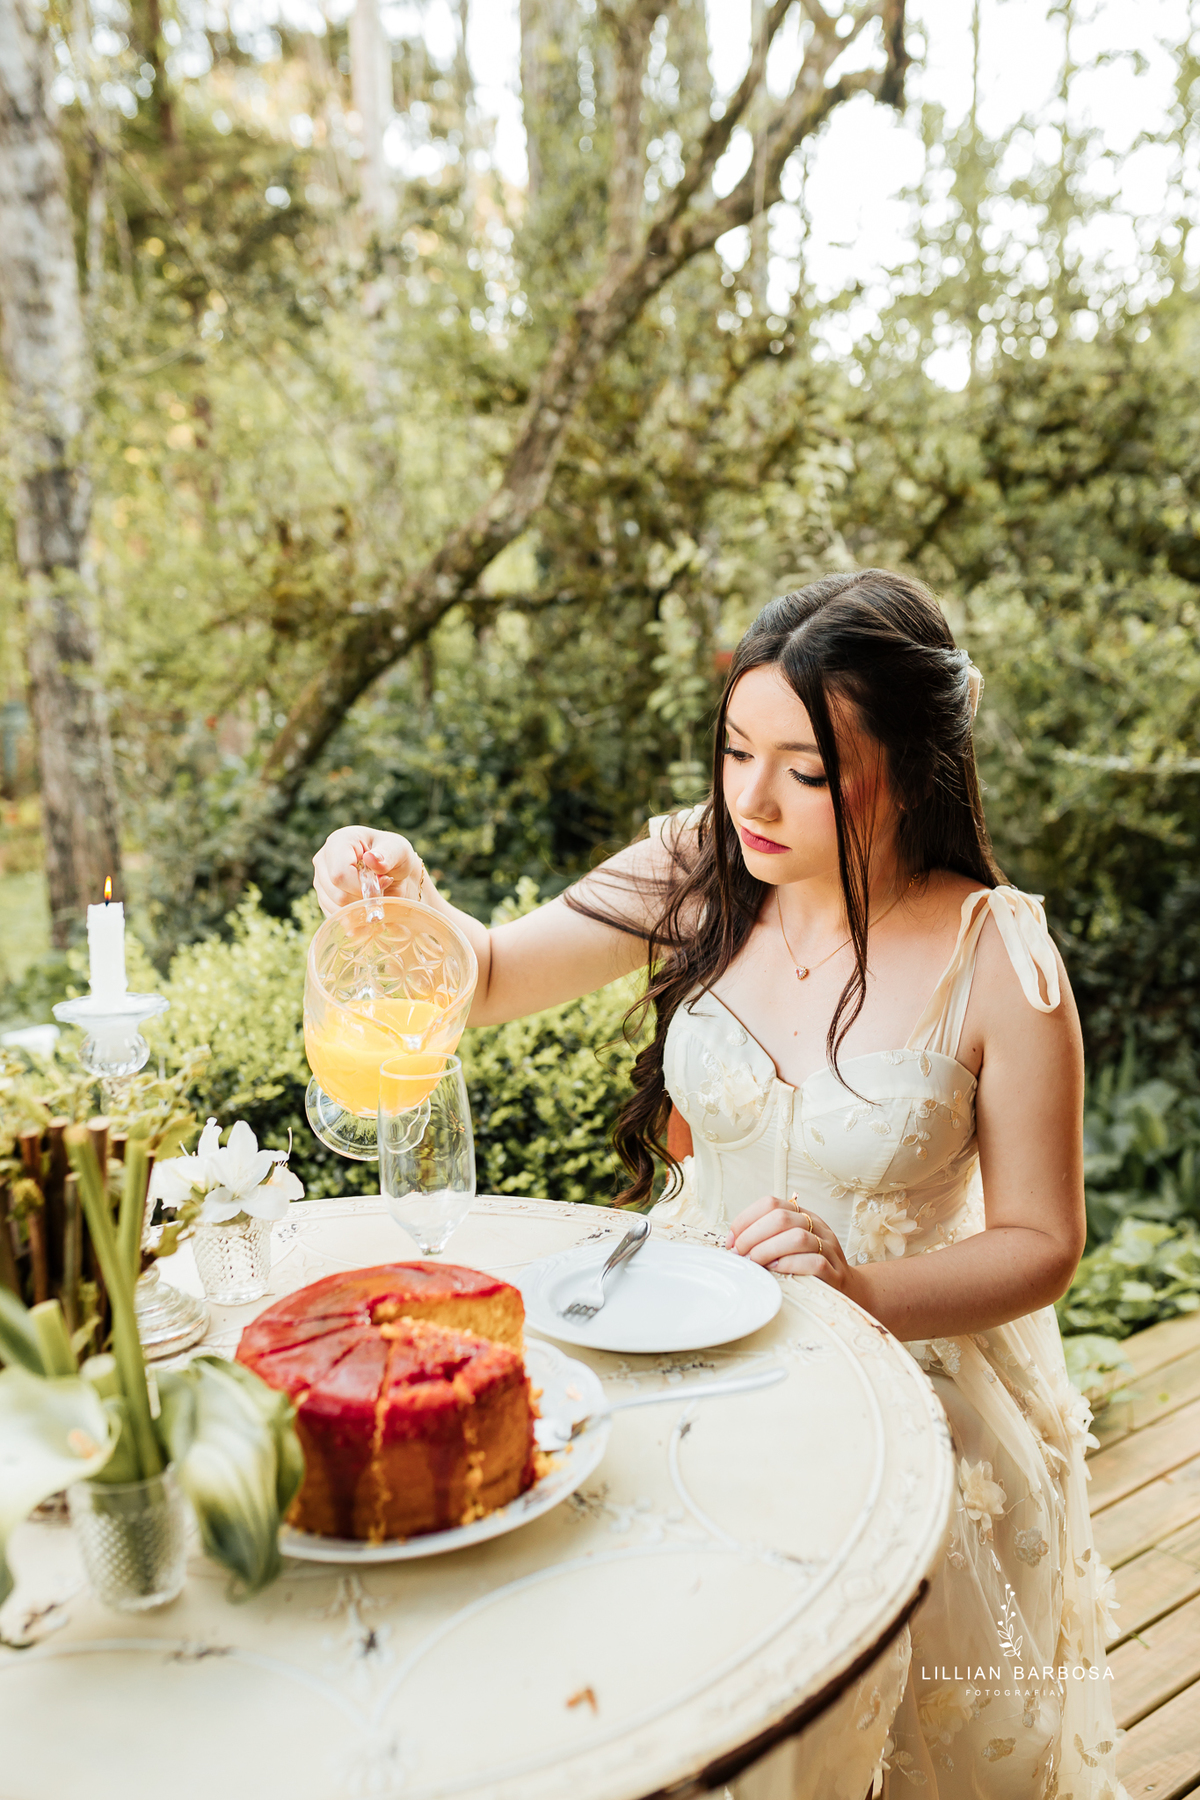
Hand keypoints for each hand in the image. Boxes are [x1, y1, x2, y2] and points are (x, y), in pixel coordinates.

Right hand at [312, 826, 422, 918]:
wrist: (392, 867)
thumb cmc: (394, 854)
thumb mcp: (398, 850)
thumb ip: (388, 855)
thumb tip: (371, 858)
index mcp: (339, 841)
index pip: (339, 874)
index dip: (360, 888)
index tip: (382, 886)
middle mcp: (323, 859)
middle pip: (337, 894)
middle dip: (363, 899)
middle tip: (382, 892)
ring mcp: (321, 879)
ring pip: (335, 908)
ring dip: (360, 910)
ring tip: (377, 900)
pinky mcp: (324, 896)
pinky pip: (335, 916)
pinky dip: (354, 919)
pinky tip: (368, 911)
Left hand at [725, 1193, 861, 1301]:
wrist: (849, 1289)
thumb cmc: (808, 1267)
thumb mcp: (789, 1245)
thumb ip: (767, 1238)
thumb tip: (732, 1243)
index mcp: (803, 1216)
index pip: (771, 1203)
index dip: (746, 1219)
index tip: (731, 1240)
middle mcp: (817, 1227)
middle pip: (781, 1218)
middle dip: (753, 1235)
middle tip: (740, 1254)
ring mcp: (828, 1248)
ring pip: (797, 1237)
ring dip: (767, 1249)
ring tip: (755, 1263)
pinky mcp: (835, 1272)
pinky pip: (813, 1262)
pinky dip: (789, 1264)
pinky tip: (775, 1270)